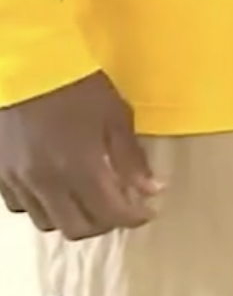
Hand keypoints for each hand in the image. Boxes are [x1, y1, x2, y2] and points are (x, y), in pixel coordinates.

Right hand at [0, 73, 161, 239]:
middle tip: (120, 208)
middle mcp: (46, 183)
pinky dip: (43, 206)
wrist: (28, 67)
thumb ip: (132, 158)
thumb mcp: (116, 117)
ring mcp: (17, 181)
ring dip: (73, 217)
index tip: (147, 211)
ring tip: (89, 201)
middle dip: (105, 224)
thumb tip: (152, 190)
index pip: (110, 214)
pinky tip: (56, 190)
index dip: (134, 218)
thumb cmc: (79, 88)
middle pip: (77, 228)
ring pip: (47, 222)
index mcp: (80, 168)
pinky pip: (21, 206)